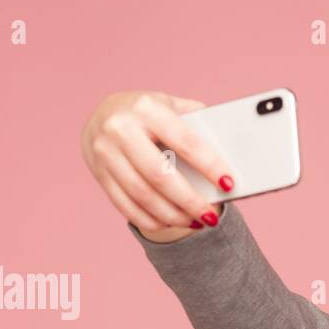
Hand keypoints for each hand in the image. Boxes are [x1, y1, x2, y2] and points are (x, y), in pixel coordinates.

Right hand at [79, 90, 234, 240]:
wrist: (102, 115)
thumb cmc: (148, 115)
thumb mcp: (170, 106)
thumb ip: (196, 123)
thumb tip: (231, 151)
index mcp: (147, 108)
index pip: (184, 141)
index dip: (208, 166)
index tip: (228, 184)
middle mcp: (121, 128)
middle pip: (160, 175)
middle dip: (190, 201)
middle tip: (211, 217)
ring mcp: (105, 152)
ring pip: (143, 195)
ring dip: (173, 215)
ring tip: (195, 222)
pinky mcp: (98, 173)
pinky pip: (126, 206)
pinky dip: (151, 220)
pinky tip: (170, 222)